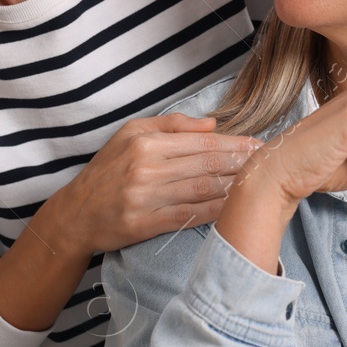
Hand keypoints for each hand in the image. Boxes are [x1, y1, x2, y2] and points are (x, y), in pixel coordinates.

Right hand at [51, 113, 262, 254]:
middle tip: (269, 162)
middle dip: (242, 162)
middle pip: (207, 164)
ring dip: (235, 186)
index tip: (258, 144)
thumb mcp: (129, 134)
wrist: (76, 214)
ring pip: (203, 189)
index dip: (234, 143)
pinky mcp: (146, 224)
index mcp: (145, 142)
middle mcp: (146, 167)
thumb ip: (171, 125)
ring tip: (260, 182)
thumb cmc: (107, 171)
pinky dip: (216, 211)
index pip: (201, 141)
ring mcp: (146, 197)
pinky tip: (236, 208)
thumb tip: (212, 123)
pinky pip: (190, 215)